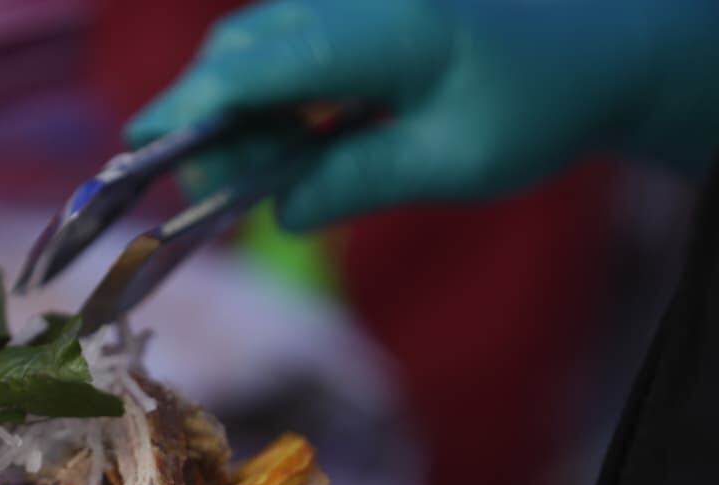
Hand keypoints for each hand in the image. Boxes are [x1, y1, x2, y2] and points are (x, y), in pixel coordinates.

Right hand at [127, 0, 718, 230]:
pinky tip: (293, 137)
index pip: (262, 64)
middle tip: (219, 193)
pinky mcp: (354, 5)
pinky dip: (268, 93)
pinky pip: (284, 41)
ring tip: (263, 171)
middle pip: (243, 45)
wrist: (601, 44)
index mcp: (393, 27)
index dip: (192, 109)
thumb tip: (277, 209)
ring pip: (257, 41)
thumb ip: (356, 181)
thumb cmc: (541, 104)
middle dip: (209, 120)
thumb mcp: (454, 162)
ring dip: (239, 109)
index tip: (138, 151)